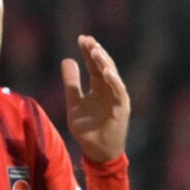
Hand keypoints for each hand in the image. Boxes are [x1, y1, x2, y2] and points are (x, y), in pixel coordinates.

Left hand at [60, 35, 129, 162]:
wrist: (96, 151)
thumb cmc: (87, 129)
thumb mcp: (74, 102)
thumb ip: (71, 83)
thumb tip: (67, 59)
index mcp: (99, 88)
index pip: (94, 66)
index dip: (88, 53)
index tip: (81, 39)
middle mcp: (109, 91)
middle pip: (104, 67)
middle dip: (96, 53)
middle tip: (87, 40)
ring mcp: (116, 99)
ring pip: (113, 76)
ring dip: (105, 63)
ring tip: (96, 51)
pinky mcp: (122, 108)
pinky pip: (119, 91)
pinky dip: (114, 81)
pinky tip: (107, 71)